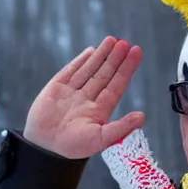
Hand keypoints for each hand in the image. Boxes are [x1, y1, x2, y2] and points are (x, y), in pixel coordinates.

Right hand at [24, 36, 144, 158]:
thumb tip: (142, 117)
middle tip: (125, 43)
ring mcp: (72, 92)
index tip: (136, 53)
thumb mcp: (101, 139)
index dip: (127, 69)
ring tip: (112, 40)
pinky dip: (81, 61)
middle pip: (105, 74)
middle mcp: (88, 99)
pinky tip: (92, 51)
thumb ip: (121, 127)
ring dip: (101, 55)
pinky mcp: (56, 88)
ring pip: (90, 70)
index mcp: (101, 110)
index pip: (117, 85)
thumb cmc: (73, 147)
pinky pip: (71, 71)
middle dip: (115, 58)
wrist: (45, 147)